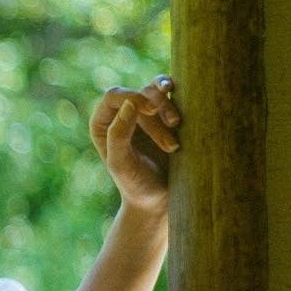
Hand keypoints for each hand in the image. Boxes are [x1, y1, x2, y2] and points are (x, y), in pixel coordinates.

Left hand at [89, 74, 180, 213]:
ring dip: (170, 107)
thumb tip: (129, 103)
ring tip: (178, 127)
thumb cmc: (137, 185)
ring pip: (157, 91)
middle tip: (171, 146)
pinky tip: (187, 106)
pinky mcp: (166, 116)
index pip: (114, 96)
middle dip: (157, 114)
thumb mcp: (122, 164)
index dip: (133, 97)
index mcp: (103, 124)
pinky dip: (181, 99)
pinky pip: (173, 96)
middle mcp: (121, 115)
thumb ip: (118, 134)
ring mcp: (145, 114)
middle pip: (139, 95)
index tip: (151, 110)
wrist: (161, 199)